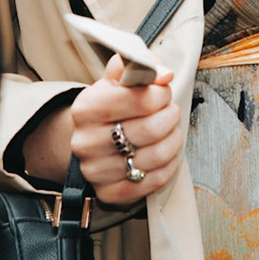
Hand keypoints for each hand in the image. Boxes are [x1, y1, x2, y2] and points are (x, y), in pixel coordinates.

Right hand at [67, 57, 184, 206]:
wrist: (93, 141)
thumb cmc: (112, 107)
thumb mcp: (119, 80)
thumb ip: (140, 66)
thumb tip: (164, 74)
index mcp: (85, 108)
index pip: (139, 99)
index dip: (161, 94)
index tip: (163, 93)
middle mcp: (85, 142)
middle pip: (151, 129)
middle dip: (170, 117)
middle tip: (170, 112)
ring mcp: (95, 170)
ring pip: (156, 156)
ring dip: (173, 141)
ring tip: (169, 131)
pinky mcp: (109, 193)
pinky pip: (153, 181)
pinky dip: (168, 165)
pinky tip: (164, 154)